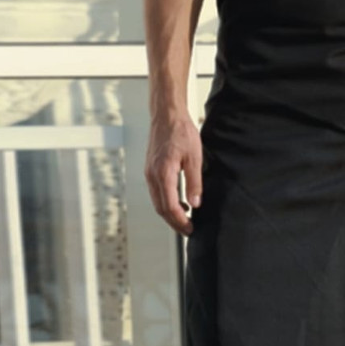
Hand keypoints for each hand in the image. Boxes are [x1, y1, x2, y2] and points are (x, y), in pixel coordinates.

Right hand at [145, 113, 202, 234]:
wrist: (167, 115)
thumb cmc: (181, 132)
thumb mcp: (194, 157)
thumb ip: (194, 182)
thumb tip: (195, 204)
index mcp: (163, 173)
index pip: (169, 206)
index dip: (180, 221)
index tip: (191, 229)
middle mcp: (152, 175)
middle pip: (161, 208)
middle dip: (174, 222)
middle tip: (188, 230)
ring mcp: (149, 172)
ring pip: (157, 201)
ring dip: (170, 213)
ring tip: (186, 218)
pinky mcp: (150, 169)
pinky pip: (156, 192)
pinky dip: (166, 202)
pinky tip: (179, 201)